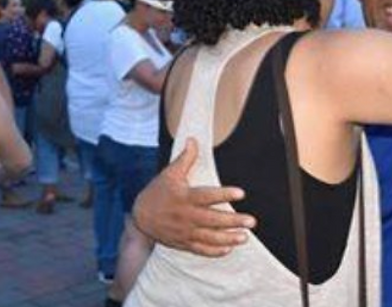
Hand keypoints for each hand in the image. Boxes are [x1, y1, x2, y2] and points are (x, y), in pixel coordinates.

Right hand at [132, 139, 256, 256]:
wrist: (140, 216)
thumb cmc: (158, 192)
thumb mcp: (170, 173)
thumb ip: (185, 158)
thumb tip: (193, 139)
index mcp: (185, 197)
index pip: (207, 196)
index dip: (224, 194)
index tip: (241, 193)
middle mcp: (186, 216)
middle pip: (212, 220)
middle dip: (233, 221)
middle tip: (251, 221)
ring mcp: (185, 232)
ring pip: (209, 238)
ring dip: (228, 238)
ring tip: (244, 237)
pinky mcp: (183, 243)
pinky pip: (200, 249)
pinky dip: (214, 251)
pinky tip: (228, 249)